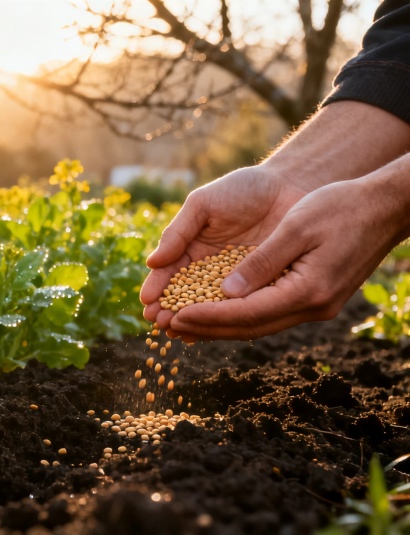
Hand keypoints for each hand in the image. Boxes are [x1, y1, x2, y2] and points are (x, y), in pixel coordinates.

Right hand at [140, 165, 307, 335]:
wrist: (291, 186)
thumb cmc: (242, 189)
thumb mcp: (203, 205)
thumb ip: (178, 232)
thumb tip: (152, 263)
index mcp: (192, 250)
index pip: (169, 273)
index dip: (157, 288)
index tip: (147, 303)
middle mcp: (211, 270)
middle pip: (186, 296)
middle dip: (171, 310)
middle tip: (161, 323)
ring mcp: (237, 282)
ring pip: (212, 307)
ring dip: (195, 321)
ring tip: (180, 332)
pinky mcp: (263, 289)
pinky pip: (244, 308)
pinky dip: (229, 321)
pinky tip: (215, 330)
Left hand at [152, 174, 408, 338]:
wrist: (385, 207)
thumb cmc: (341, 207)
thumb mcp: (296, 228)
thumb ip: (261, 263)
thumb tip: (227, 293)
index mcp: (308, 292)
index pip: (246, 314)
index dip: (207, 317)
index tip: (173, 317)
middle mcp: (312, 307)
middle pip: (249, 327)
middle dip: (206, 328)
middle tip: (167, 328)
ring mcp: (316, 307)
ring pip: (258, 325)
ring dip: (219, 326)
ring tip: (182, 326)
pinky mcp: (314, 299)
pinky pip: (268, 314)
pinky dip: (239, 315)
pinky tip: (215, 313)